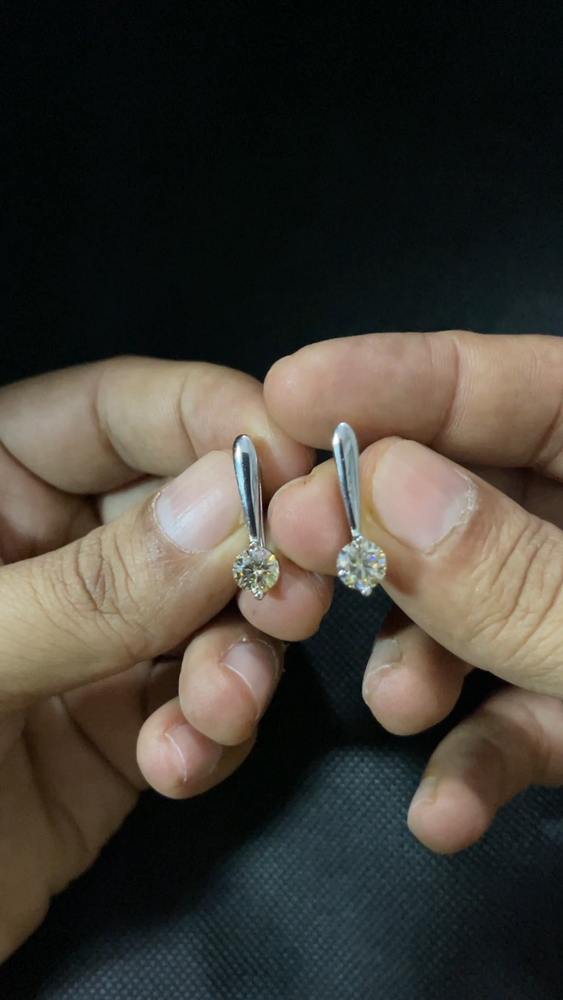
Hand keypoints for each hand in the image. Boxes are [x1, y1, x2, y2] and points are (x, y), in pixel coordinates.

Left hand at [0, 357, 329, 959]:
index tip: (291, 465)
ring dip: (239, 657)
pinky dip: (212, 734)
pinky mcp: (119, 733)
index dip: (211, 421)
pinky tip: (178, 764)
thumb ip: (90, 588)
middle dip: (250, 554)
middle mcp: (49, 553)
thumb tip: (228, 503)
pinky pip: (202, 708)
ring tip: (220, 702)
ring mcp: (91, 643)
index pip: (115, 413)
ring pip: (214, 613)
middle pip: (190, 512)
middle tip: (292, 595)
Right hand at [265, 330, 562, 853]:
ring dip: (420, 658)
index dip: (400, 379)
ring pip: (477, 607)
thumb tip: (385, 491)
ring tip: (394, 704)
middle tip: (295, 544)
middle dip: (377, 529)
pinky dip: (476, 758)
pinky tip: (445, 810)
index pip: (517, 384)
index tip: (289, 390)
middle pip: (470, 494)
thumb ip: (519, 575)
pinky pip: (519, 713)